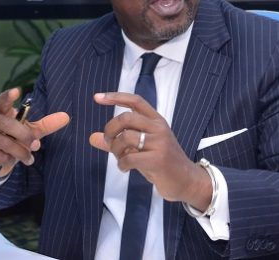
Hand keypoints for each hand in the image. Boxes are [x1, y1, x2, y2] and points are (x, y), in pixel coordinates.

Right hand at [0, 88, 69, 178]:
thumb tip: (66, 117)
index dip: (9, 96)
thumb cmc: (12, 139)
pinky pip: (1, 155)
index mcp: (0, 111)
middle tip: (35, 145)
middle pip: (8, 124)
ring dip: (21, 152)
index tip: (17, 91)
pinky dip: (10, 160)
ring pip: (6, 143)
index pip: (2, 100)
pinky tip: (11, 160)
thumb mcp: (30, 131)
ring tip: (29, 158)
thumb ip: (46, 124)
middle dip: (25, 135)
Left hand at [89, 92, 211, 210]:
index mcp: (156, 120)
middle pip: (126, 117)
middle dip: (110, 129)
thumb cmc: (162, 163)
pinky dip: (121, 164)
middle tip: (109, 142)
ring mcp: (160, 143)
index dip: (116, 97)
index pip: (135, 101)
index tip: (97, 97)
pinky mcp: (158, 159)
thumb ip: (118, 142)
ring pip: (126, 137)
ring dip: (116, 149)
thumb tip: (92, 137)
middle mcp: (159, 127)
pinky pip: (129, 157)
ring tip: (120, 158)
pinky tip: (125, 168)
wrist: (187, 181)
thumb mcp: (141, 149)